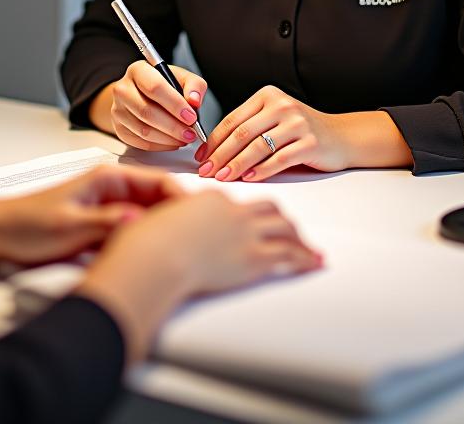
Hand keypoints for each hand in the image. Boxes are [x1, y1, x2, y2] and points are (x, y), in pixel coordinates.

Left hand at [0, 165, 181, 266]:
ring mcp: (108, 209)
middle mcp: (112, 190)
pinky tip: (151, 259)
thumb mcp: (70, 226)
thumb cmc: (25, 225)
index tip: (199, 220)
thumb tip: (141, 222)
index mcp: (109, 178)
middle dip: (178, 218)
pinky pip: (133, 233)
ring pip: (148, 218)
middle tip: (197, 242)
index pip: (160, 181)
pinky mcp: (102, 228)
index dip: (183, 200)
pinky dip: (143, 243)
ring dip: (161, 232)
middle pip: (159, 200)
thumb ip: (108, 223)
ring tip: (180, 252)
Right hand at [77, 189, 321, 361]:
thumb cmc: (149, 243)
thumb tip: (163, 224)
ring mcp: (246, 233)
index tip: (253, 218)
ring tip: (308, 248)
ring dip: (299, 239)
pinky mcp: (253, 257)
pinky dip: (305, 258)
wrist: (156, 255)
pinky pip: (288, 255)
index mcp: (211, 200)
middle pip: (268, 209)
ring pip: (284, 229)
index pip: (237, 202)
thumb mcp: (158, 222)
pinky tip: (313, 262)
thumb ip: (170, 219)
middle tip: (291, 229)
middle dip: (282, 219)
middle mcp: (233, 212)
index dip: (248, 211)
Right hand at [91, 60, 207, 150]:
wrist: (141, 94)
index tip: (191, 117)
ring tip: (185, 138)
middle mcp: (123, 89)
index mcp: (138, 70)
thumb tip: (194, 100)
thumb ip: (194, 85)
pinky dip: (161, 146)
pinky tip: (173, 142)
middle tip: (191, 133)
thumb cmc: (164, 85)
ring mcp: (118, 110)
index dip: (174, 104)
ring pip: (143, 130)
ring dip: (168, 138)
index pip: (154, 87)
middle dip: (173, 126)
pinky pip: (140, 143)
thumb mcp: (181, 77)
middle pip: (147, 111)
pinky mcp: (119, 129)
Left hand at [196, 85, 350, 181]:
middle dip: (220, 155)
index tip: (200, 157)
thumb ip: (250, 127)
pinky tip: (249, 178)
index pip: (232, 119)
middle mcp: (281, 105)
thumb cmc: (301, 131)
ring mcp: (297, 123)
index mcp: (267, 96)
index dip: (213, 140)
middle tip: (206, 172)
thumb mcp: (274, 119)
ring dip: (236, 165)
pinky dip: (261, 170)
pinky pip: (280, 159)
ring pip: (258, 147)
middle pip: (242, 133)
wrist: (341, 137)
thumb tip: (213, 151)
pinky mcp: (310, 142)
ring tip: (223, 178)